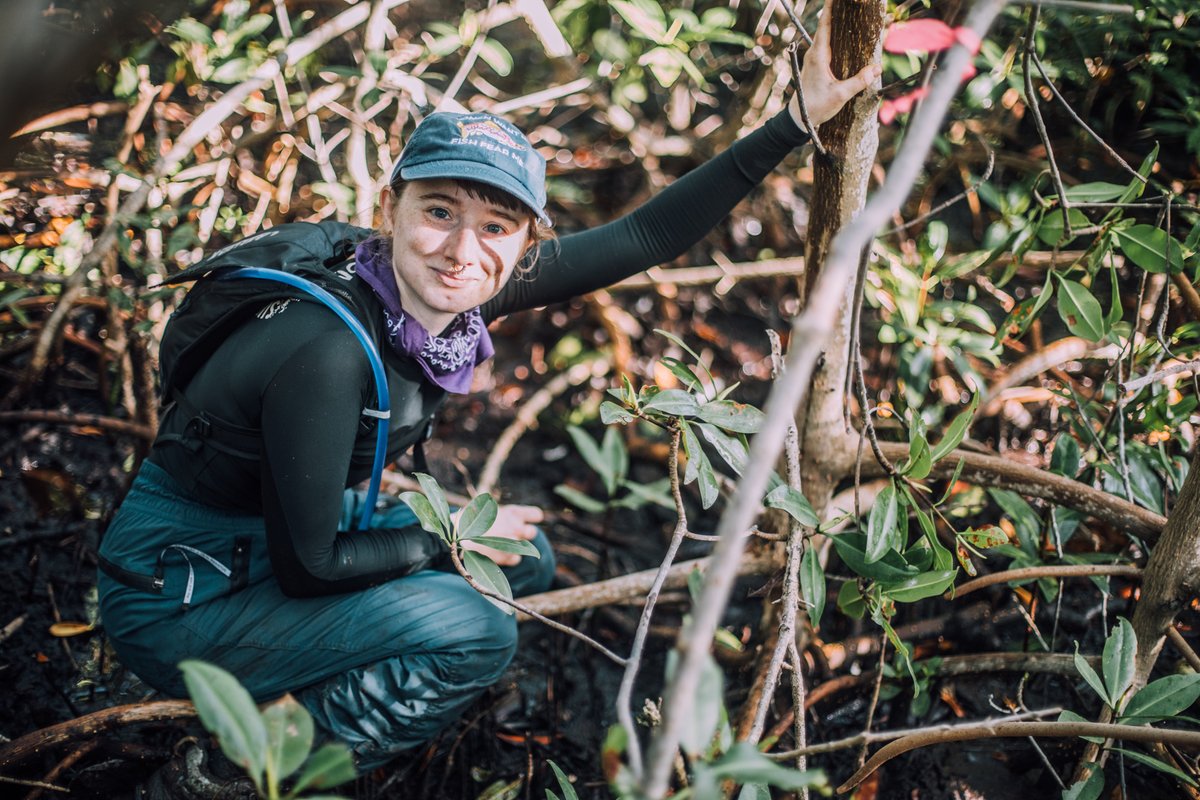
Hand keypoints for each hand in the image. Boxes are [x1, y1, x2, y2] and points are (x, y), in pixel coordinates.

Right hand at [459, 503, 542, 566]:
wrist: (457, 537)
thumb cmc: (469, 520)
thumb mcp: (486, 509)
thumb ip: (502, 514)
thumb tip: (511, 517)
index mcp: (512, 513)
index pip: (536, 515)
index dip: (531, 518)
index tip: (524, 520)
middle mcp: (516, 528)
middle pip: (532, 532)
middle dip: (524, 533)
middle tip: (512, 533)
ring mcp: (512, 544)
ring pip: (526, 547)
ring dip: (517, 546)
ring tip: (501, 544)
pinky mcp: (506, 558)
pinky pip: (516, 559)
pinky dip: (509, 557)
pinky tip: (498, 553)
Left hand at [787, 0, 881, 131]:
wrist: (799, 118)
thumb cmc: (816, 106)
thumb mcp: (840, 95)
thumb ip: (858, 82)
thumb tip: (877, 68)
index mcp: (818, 56)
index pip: (825, 25)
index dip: (830, 8)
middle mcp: (815, 53)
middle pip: (827, 25)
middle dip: (837, 11)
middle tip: (850, 2)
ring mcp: (815, 58)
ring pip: (827, 34)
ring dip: (838, 23)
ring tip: (850, 12)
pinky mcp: (817, 64)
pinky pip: (828, 44)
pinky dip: (837, 36)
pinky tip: (847, 35)